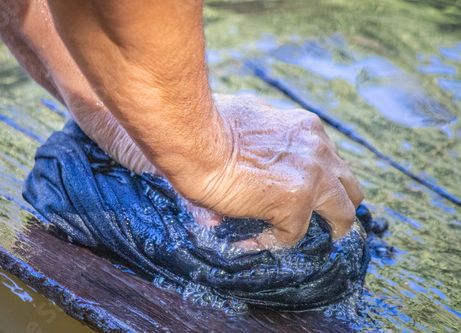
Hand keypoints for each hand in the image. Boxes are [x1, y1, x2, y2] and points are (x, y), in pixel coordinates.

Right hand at [188, 94, 363, 247]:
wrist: (195, 139)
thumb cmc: (207, 126)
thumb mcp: (245, 117)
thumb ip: (258, 135)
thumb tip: (246, 155)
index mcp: (304, 127)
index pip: (327, 160)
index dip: (314, 180)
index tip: (291, 192)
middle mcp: (317, 148)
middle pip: (349, 184)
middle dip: (339, 203)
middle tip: (325, 218)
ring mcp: (312, 174)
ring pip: (343, 212)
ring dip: (327, 227)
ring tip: (307, 237)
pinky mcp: (296, 200)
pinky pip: (294, 233)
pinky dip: (274, 240)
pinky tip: (252, 238)